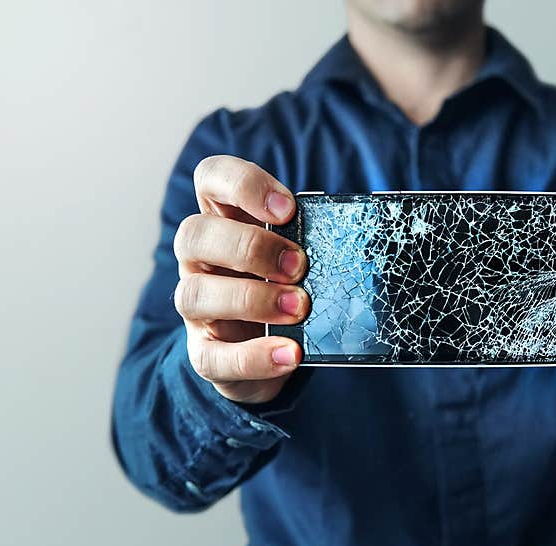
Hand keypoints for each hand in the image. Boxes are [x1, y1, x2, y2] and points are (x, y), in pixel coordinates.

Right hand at [173, 155, 309, 403]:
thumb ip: (318, 239)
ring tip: (299, 309)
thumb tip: (362, 231)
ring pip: (193, 294)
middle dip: (249, 247)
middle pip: (194, 234)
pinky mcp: (205, 354)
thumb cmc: (293, 289)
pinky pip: (212, 357)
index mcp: (226, 221)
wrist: (281, 353)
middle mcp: (201, 260)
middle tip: (298, 265)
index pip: (211, 178)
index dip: (243, 185)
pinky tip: (291, 354)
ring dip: (250, 300)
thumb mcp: (307, 256)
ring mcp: (198, 308)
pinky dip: (254, 356)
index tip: (287, 209)